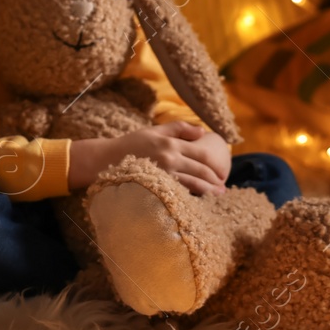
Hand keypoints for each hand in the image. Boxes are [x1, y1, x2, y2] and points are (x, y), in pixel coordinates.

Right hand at [68, 121, 229, 196]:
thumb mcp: (154, 130)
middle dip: (215, 180)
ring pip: (193, 183)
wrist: (105, 159)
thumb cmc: (130, 144)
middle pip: (200, 170)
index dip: (215, 164)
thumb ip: (178, 128)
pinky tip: (199, 201)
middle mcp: (169, 157)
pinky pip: (180, 192)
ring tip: (218, 196)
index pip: (201, 153)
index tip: (222, 171)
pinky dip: (192, 196)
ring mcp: (163, 173)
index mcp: (170, 143)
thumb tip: (203, 131)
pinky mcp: (157, 186)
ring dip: (208, 191)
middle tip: (223, 187)